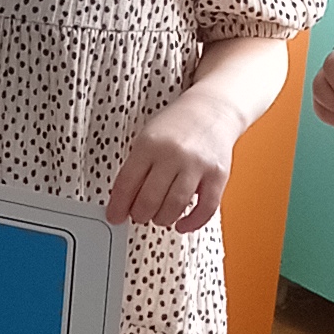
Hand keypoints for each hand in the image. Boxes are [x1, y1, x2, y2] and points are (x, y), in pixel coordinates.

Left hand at [106, 86, 241, 229]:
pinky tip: (182, 224)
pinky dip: (192, 223)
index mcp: (149, 144)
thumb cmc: (177, 126)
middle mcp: (173, 154)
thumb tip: (124, 202)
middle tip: (139, 216)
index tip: (114, 217)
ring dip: (162, 219)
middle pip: (149, 200)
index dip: (118, 206)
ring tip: (159, 217)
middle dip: (140, 215)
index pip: (126, 183)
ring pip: (174, 207)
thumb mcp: (147, 138)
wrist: (212, 108)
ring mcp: (197, 165)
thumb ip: (136, 168)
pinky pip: (205, 209)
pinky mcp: (218, 175)